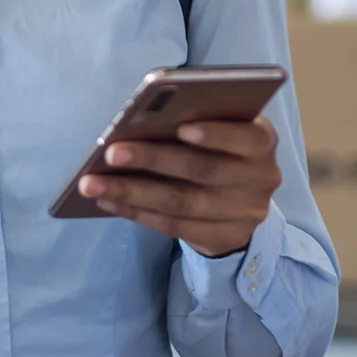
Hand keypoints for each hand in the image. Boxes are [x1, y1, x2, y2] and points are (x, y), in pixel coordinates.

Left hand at [79, 117, 281, 257]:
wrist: (243, 200)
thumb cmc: (222, 146)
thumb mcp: (225, 126)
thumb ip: (201, 119)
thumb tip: (144, 119)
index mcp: (263, 141)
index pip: (245, 137)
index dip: (216, 134)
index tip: (181, 127)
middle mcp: (260, 178)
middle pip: (203, 170)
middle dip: (153, 159)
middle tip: (111, 152)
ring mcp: (244, 213)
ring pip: (181, 202)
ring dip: (132, 192)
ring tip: (93, 183)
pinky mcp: (222, 237)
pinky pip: (173, 226)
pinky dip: (137, 212)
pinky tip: (108, 201)